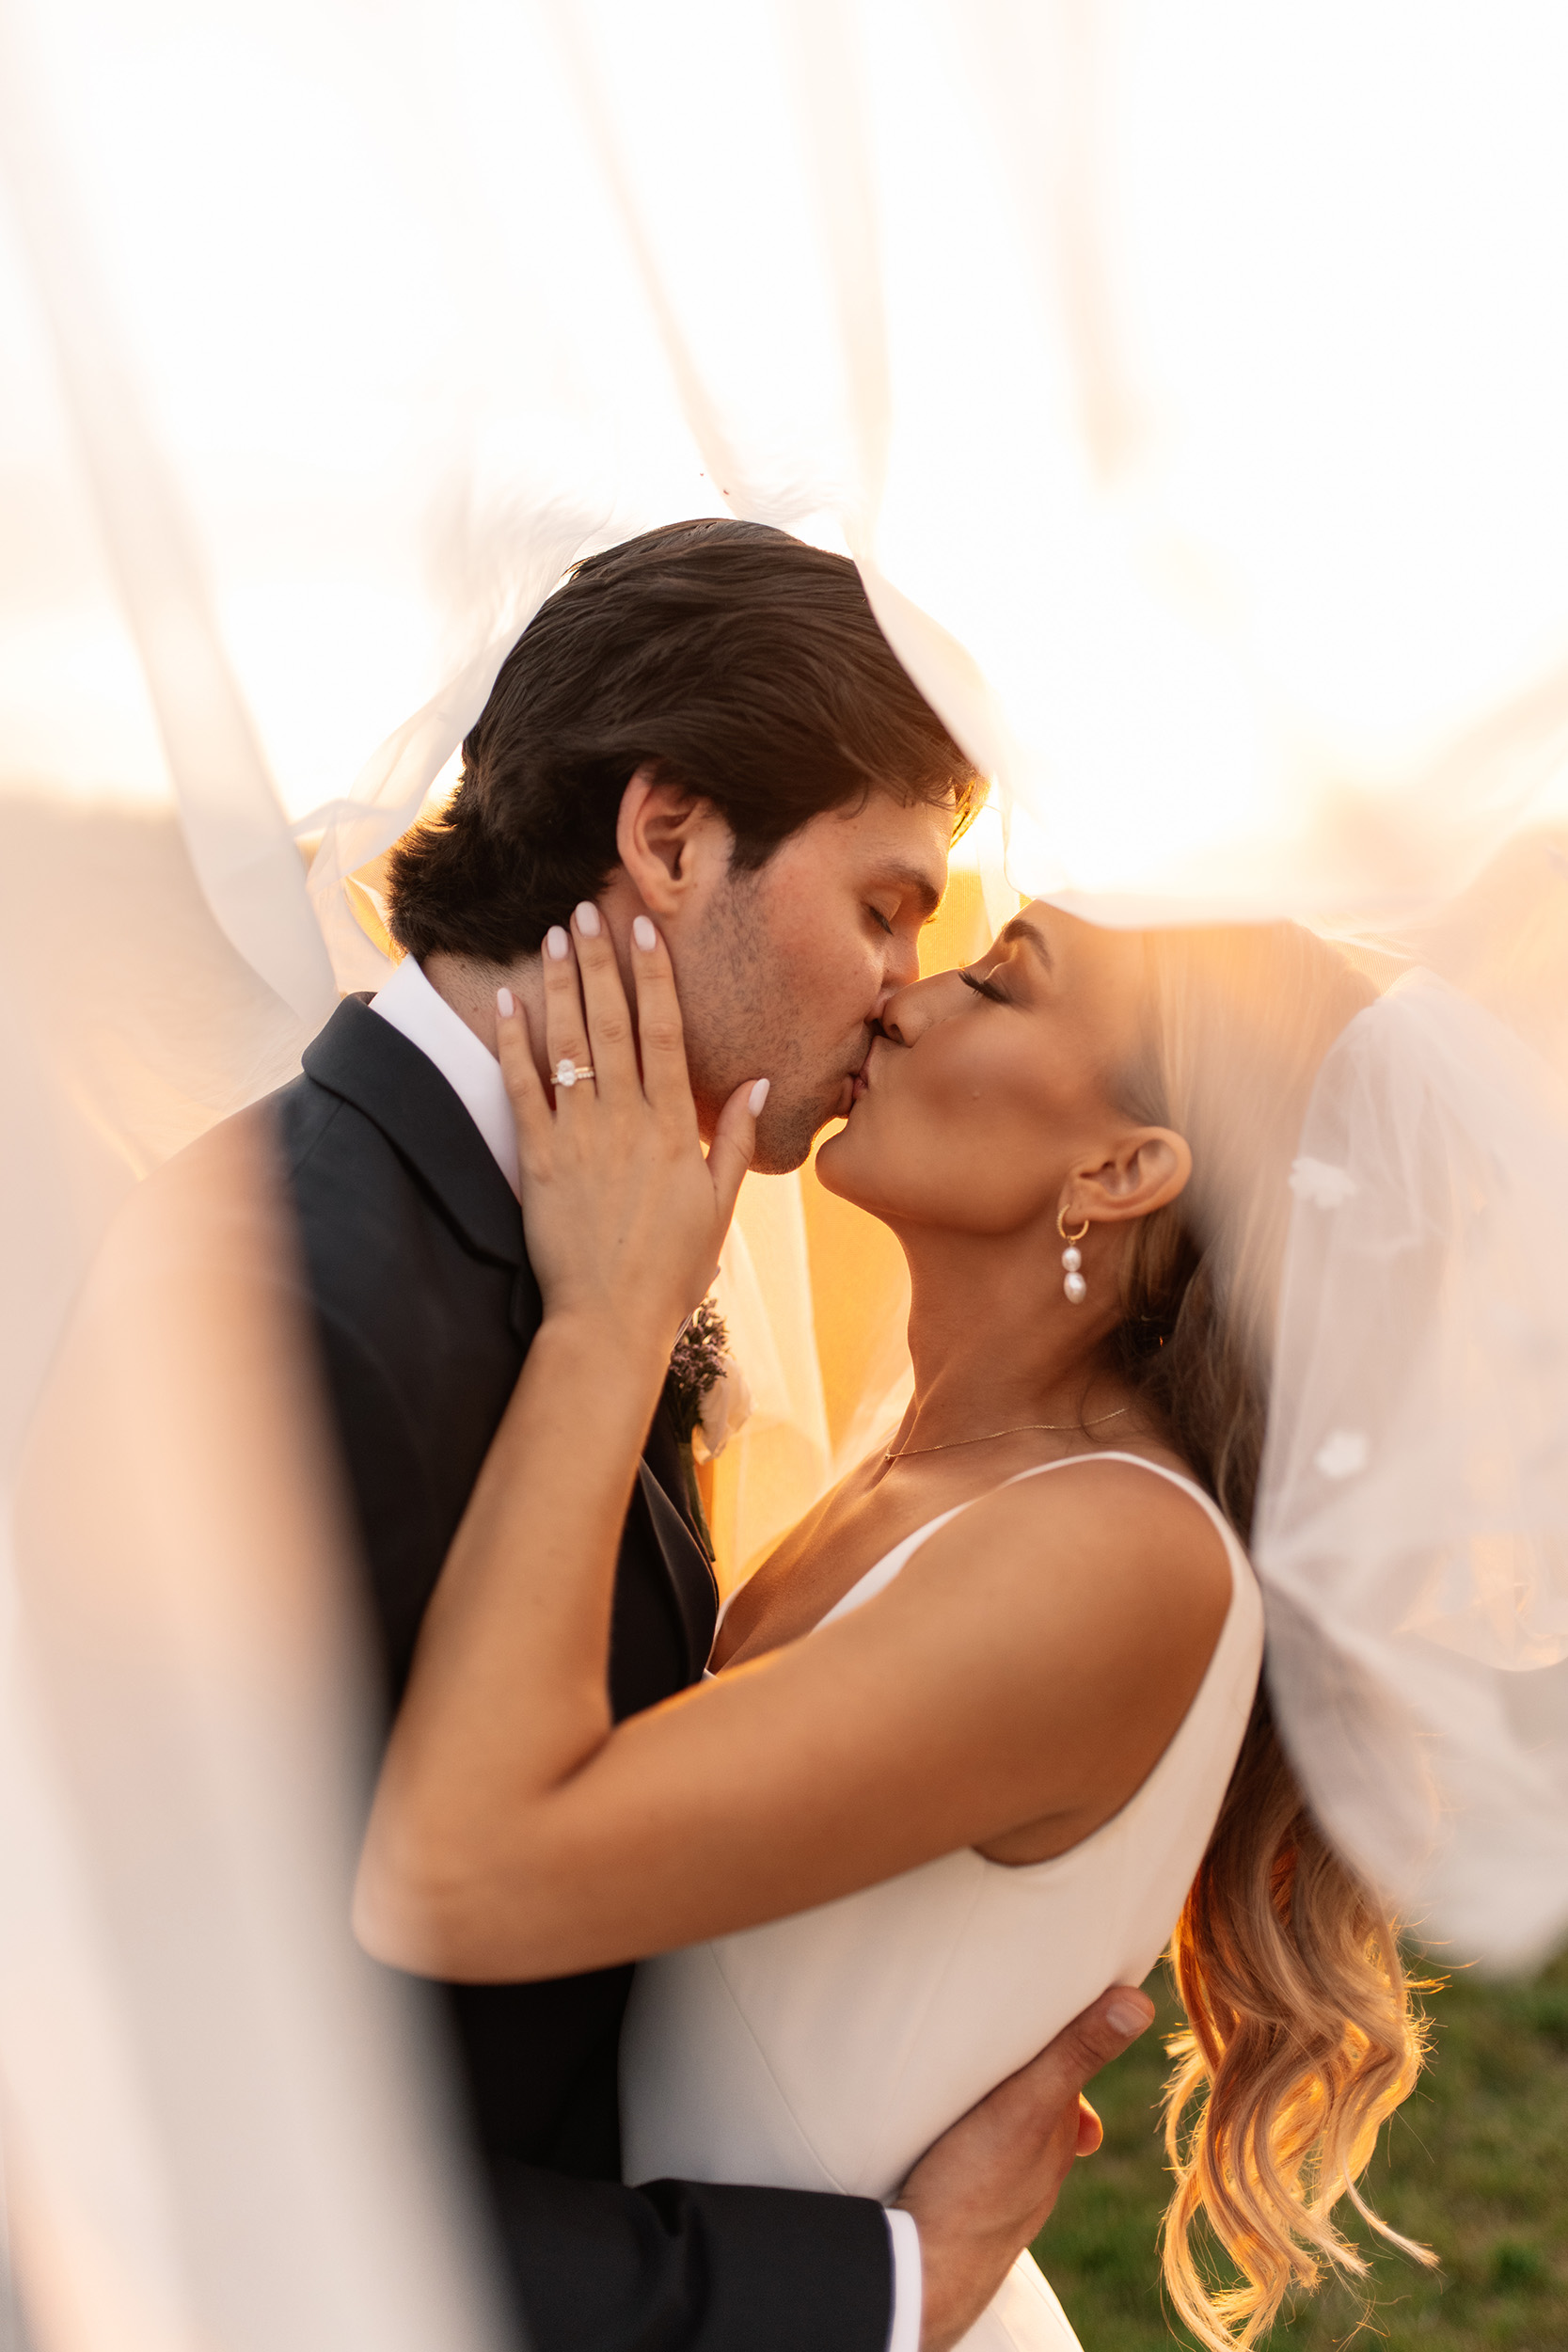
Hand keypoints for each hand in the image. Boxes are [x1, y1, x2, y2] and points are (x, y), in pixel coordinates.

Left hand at [496, 904, 765, 1353]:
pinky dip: (513, 1042)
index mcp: (671, 1128)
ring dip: (560, 985)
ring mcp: (578, 1137)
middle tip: (585, 910)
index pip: (663, 1033)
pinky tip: (507, 1002)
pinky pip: (523, 1088)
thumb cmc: (672, 1270)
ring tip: (552, 937)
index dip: (653, 976)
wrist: (611, 1319)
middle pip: (612, 1022)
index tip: (644, 931)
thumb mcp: (718, 1205)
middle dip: (599, 962)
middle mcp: (625, 1121)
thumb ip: (733, 1139)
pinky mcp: (537, 1160)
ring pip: (568, 1043)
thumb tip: (762, 1083)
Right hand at [895, 1985, 1154, 2351]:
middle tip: (1006, 2036)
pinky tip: (951, 2136)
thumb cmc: (976, 2184)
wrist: (924, 2271)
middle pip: (1045, 2106)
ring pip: (1012, 2135)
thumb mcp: (1029, 2104)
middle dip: (1034, 2074)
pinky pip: (979, 2161)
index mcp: (1061, 2135)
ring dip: (1002, 2108)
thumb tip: (1140, 2003)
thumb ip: (1078, 2053)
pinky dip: (974, 2141)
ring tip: (976, 2077)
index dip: (1066, 2042)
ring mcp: (1005, 2192)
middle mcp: (1041, 2167)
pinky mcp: (967, 2207)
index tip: (1057, 2008)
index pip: (1073, 2075)